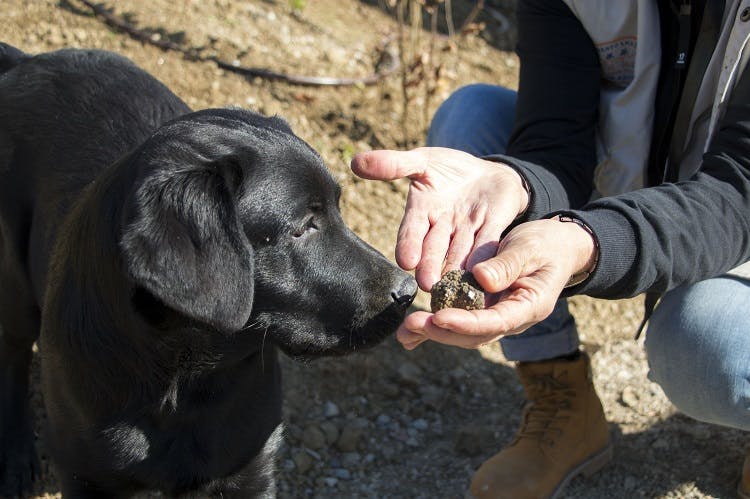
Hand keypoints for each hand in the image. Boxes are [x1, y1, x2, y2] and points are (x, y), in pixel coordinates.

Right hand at [351, 147, 528, 290]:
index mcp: (421, 213)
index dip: (408, 245)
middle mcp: (442, 229)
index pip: (411, 231)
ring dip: (457, 269)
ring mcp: (468, 231)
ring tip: (454, 285)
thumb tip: (355, 162)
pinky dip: (485, 257)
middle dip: (431, 266)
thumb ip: (393, 164)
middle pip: (435, 249)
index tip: (405, 260)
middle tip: (428, 284)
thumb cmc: (448, 169)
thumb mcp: (421, 161)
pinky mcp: (493, 229)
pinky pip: (488, 242)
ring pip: (460, 253)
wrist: (488, 173)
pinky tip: (484, 271)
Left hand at [396, 216, 597, 348]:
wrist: (556, 247)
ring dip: (434, 333)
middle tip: (412, 324)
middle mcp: (511, 319)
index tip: (439, 317)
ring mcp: (497, 317)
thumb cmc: (546, 244)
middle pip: (475, 335)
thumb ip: (507, 264)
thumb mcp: (530, 248)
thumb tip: (481, 278)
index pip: (495, 322)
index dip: (465, 323)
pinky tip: (411, 332)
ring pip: (464, 333)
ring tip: (404, 333)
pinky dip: (436, 327)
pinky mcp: (484, 309)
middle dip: (442, 332)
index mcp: (528, 306)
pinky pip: (459, 322)